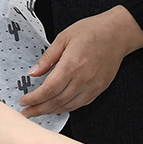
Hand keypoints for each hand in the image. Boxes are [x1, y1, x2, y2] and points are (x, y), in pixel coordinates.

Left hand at [20, 5, 142, 117]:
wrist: (118, 33)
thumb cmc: (92, 31)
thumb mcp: (63, 38)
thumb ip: (48, 58)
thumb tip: (33, 72)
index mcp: (71, 66)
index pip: (49, 90)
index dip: (34, 99)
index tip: (24, 102)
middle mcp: (83, 79)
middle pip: (57, 101)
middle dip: (39, 109)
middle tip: (27, 113)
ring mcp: (93, 86)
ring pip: (69, 105)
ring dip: (52, 111)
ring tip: (39, 112)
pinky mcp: (100, 88)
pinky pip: (81, 103)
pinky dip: (67, 108)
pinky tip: (58, 106)